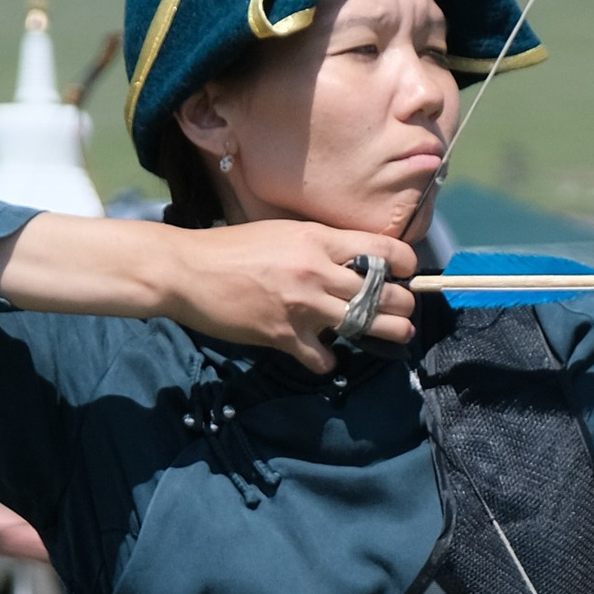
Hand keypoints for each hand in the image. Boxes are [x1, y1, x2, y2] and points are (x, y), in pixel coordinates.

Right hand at [151, 226, 417, 372]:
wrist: (187, 271)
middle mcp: (317, 272)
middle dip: (403, 305)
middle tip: (402, 311)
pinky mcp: (284, 336)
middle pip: (384, 294)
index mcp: (318, 240)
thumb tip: (353, 260)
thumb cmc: (231, 248)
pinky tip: (324, 355)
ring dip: (387, 333)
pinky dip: (327, 360)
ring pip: (366, 325)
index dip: (405, 264)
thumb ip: (320, 246)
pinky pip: (324, 358)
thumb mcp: (283, 233)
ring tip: (393, 335)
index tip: (406, 274)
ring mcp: (302, 306)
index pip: (383, 251)